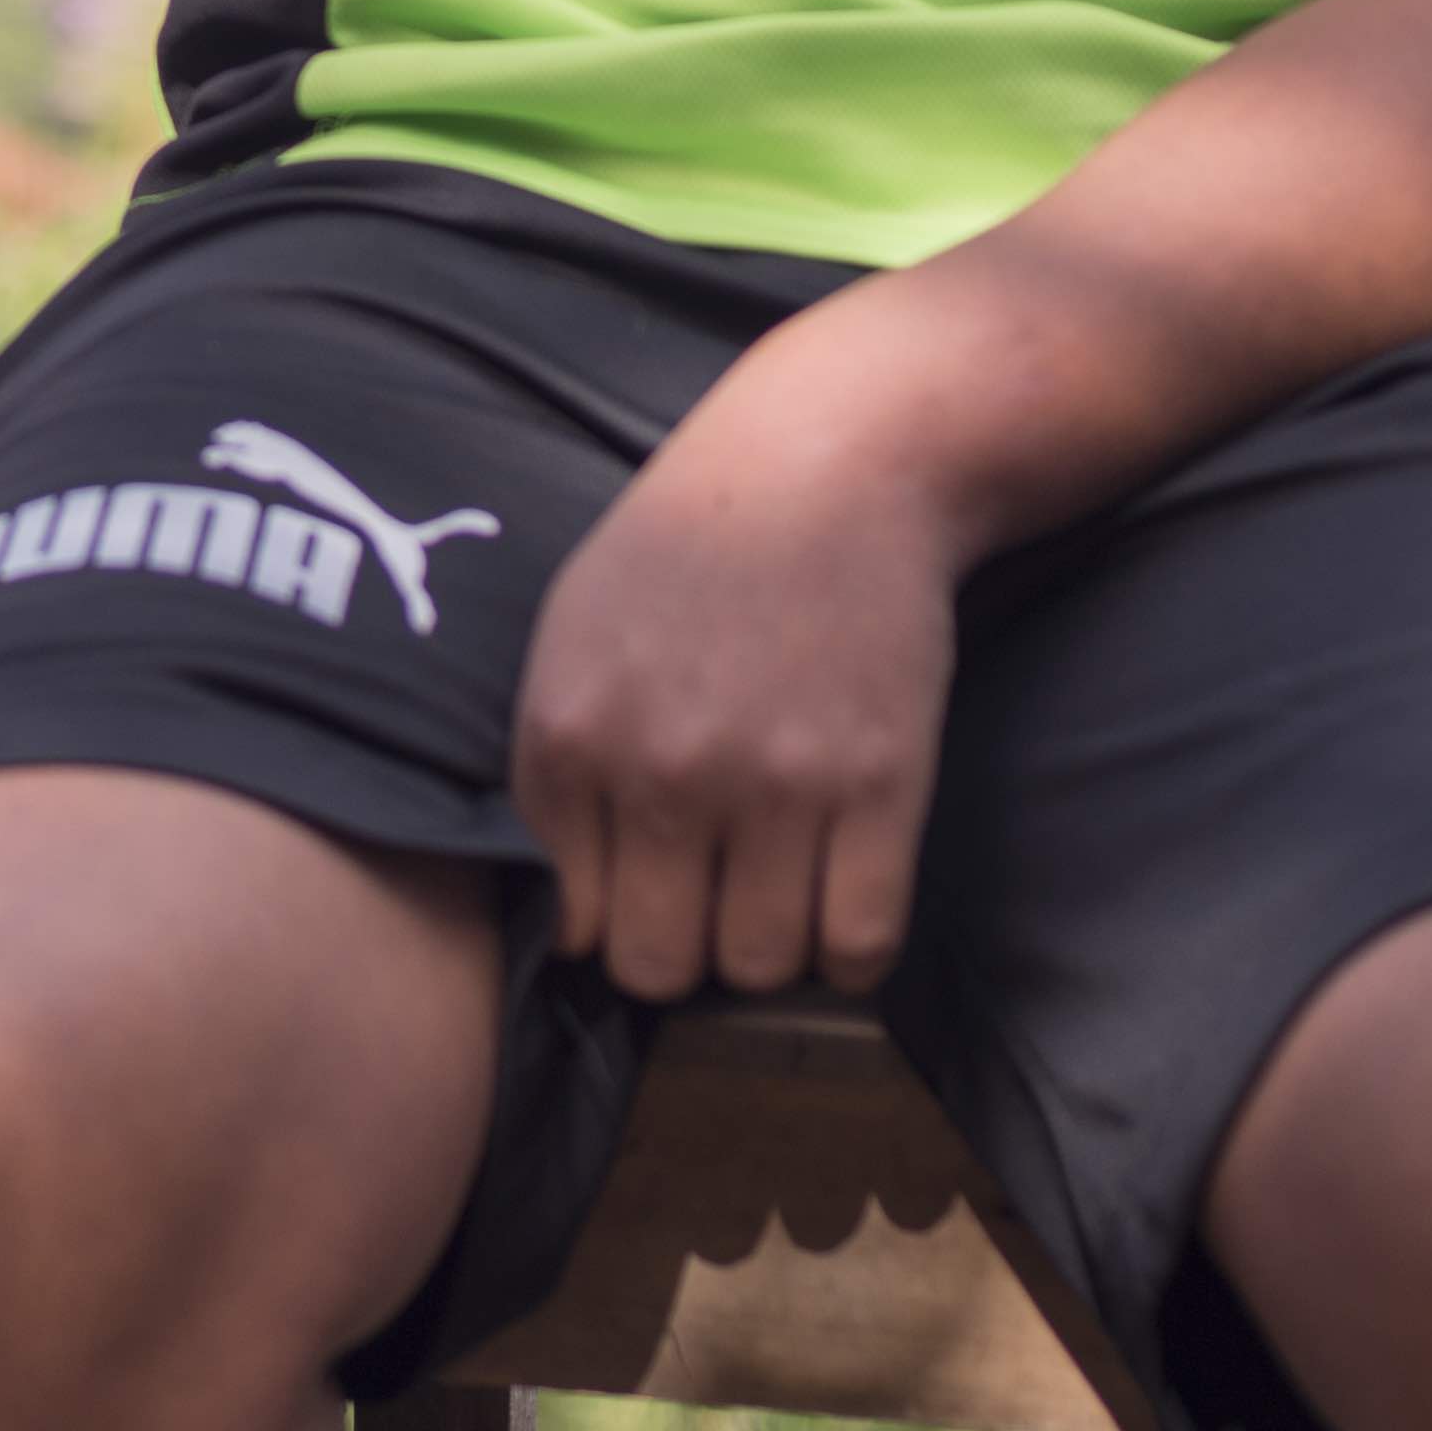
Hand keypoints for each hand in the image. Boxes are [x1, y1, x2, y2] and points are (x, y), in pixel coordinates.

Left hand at [506, 392, 967, 1003]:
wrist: (828, 465)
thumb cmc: (690, 551)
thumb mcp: (570, 638)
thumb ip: (552, 773)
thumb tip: (566, 922)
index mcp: (569, 734)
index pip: (577, 924)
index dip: (617, 922)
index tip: (651, 892)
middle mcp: (661, 768)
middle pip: (661, 965)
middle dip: (686, 952)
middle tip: (715, 901)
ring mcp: (774, 780)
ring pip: (760, 965)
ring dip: (772, 948)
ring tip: (780, 887)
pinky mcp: (879, 783)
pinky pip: (859, 943)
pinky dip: (852, 950)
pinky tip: (843, 898)